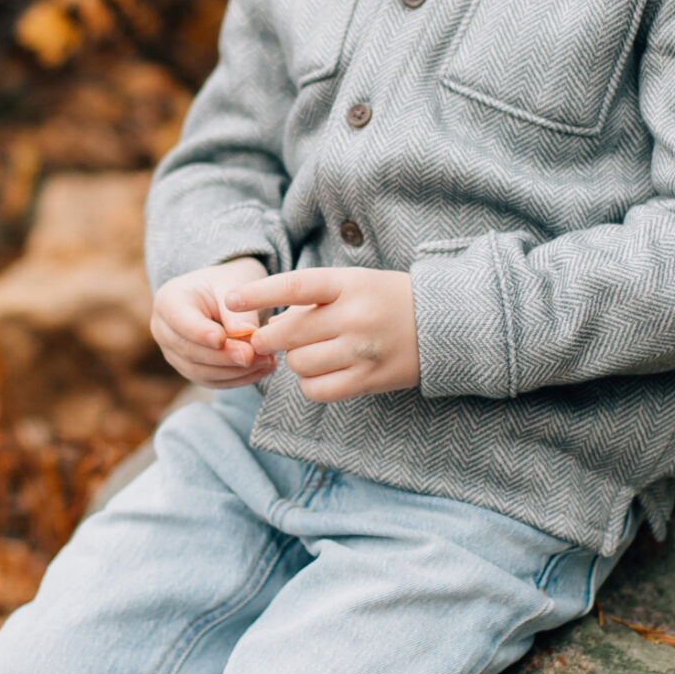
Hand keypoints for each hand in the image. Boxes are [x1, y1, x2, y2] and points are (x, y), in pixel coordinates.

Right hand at [151, 259, 278, 387]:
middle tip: (253, 355)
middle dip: (223, 356)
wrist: (230, 296)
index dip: (199, 333)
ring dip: (235, 371)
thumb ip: (238, 312)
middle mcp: (164, 330)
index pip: (179, 321)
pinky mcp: (192, 370)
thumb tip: (246, 336)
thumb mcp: (234, 285)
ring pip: (201, 372)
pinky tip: (263, 369)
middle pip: (189, 351)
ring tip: (266, 361)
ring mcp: (175, 354)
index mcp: (169, 300)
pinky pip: (213, 381)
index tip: (222, 339)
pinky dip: (239, 378)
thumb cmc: (229, 283)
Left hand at [221, 266, 418, 402]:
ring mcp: (363, 350)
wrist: (443, 325)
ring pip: (300, 364)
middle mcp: (355, 316)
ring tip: (310, 352)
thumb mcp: (354, 283)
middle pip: (289, 333)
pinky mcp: (369, 379)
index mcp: (349, 284)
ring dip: (295, 361)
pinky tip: (320, 373)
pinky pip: (318, 390)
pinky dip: (310, 384)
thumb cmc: (386, 299)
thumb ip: (314, 299)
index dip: (259, 293)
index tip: (231, 299)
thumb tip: (269, 323)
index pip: (295, 286)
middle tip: (268, 339)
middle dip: (269, 338)